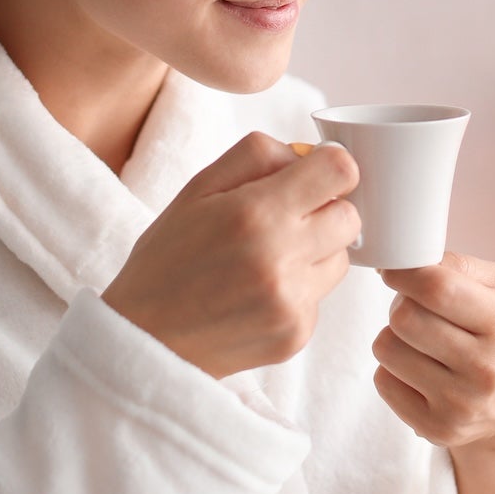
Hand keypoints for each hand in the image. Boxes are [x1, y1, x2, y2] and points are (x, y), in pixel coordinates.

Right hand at [104, 133, 359, 379]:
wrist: (143, 341)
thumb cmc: (168, 258)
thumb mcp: (197, 189)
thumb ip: (258, 156)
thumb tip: (311, 152)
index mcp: (254, 213)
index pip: (341, 172)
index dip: (331, 166)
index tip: (313, 174)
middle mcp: (280, 259)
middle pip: (351, 216)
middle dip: (326, 210)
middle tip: (287, 218)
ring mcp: (291, 303)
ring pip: (341, 259)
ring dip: (316, 252)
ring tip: (267, 259)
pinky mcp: (296, 335)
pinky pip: (321, 297)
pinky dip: (299, 289)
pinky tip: (257, 293)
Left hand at [371, 252, 494, 456]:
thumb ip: (458, 266)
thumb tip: (407, 264)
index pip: (437, 288)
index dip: (405, 273)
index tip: (395, 272)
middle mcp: (487, 368)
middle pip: (404, 318)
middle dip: (401, 305)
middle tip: (417, 310)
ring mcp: (460, 403)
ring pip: (387, 348)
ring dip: (395, 338)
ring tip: (420, 342)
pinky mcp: (436, 428)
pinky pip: (383, 382)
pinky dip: (393, 370)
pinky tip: (419, 370)